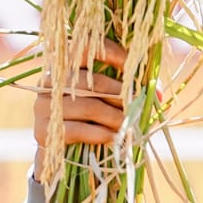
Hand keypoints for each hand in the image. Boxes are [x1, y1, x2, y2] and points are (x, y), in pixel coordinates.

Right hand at [32, 39, 127, 180]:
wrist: (61, 155)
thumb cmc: (89, 120)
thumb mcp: (107, 101)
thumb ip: (129, 91)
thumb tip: (159, 93)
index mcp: (65, 65)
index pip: (85, 48)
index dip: (111, 53)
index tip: (133, 67)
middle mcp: (49, 81)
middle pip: (90, 81)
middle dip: (119, 94)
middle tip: (136, 105)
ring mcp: (43, 105)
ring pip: (87, 106)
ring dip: (114, 116)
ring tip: (128, 125)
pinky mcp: (44, 131)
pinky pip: (78, 129)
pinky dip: (101, 134)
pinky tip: (115, 139)